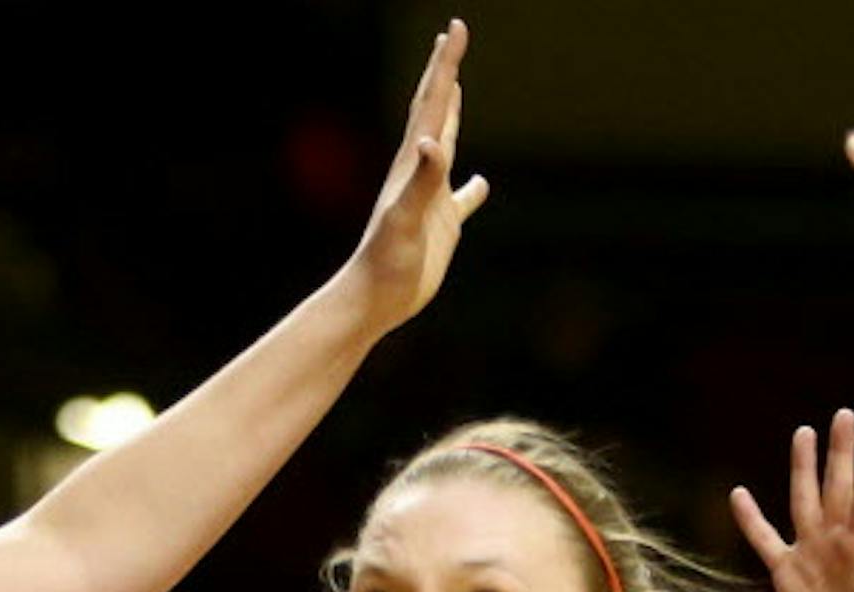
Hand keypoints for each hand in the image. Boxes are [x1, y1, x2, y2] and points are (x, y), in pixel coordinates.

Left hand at [344, 18, 490, 336]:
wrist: (373, 301)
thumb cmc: (385, 263)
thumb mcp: (405, 219)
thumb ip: (421, 181)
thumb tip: (432, 142)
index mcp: (413, 164)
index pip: (432, 103)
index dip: (445, 65)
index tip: (455, 29)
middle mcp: (420, 174)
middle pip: (434, 112)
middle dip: (443, 73)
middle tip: (451, 38)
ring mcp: (431, 198)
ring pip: (445, 145)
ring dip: (451, 115)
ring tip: (456, 89)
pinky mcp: (440, 226)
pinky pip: (460, 199)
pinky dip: (472, 189)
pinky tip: (480, 184)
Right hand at [730, 410, 853, 591]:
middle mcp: (837, 540)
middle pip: (836, 487)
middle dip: (838, 452)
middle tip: (843, 414)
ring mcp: (810, 551)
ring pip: (803, 501)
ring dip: (803, 469)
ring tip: (803, 433)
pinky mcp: (786, 570)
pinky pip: (764, 539)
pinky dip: (751, 519)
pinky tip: (739, 495)